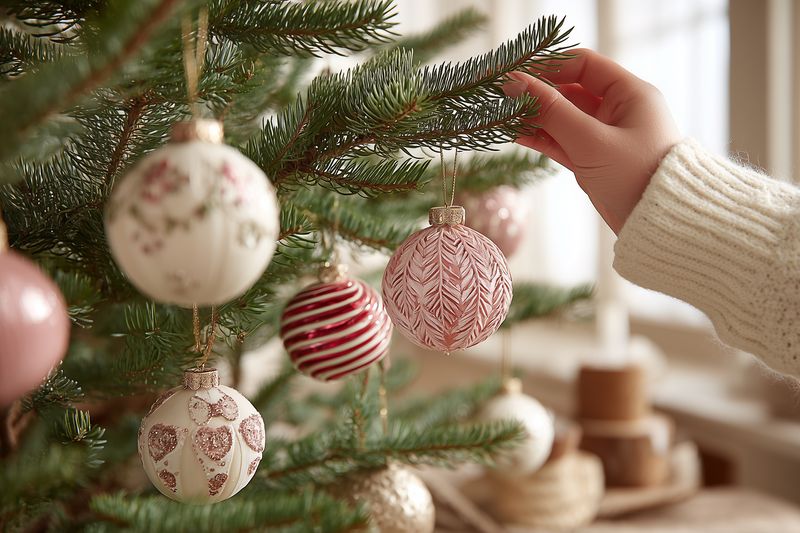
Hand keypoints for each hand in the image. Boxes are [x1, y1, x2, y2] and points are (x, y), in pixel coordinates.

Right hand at [503, 49, 680, 233]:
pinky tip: (515, 134)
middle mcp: (618, 110)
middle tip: (502, 97)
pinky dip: (541, 137)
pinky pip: (563, 141)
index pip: (583, 65)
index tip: (515, 73)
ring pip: (563, 118)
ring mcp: (605, 137)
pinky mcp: (594, 160)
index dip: (548, 65)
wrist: (660, 226)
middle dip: (536, 93)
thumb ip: (551, 111)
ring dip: (534, 117)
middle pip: (569, 91)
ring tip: (502, 117)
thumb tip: (515, 84)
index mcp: (629, 94)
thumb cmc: (634, 176)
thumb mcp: (590, 141)